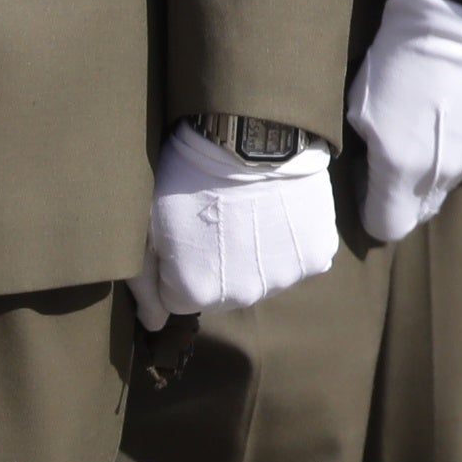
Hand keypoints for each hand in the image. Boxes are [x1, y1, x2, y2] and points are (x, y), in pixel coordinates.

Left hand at [134, 124, 339, 323]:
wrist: (252, 136)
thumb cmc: (189, 178)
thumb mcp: (148, 226)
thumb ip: (144, 282)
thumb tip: (154, 325)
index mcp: (195, 294)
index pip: (178, 297)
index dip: (177, 264)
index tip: (184, 233)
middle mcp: (243, 296)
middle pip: (223, 291)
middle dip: (217, 264)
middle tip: (219, 220)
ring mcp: (285, 277)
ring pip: (262, 276)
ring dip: (256, 256)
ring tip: (252, 214)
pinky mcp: (317, 253)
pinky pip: (299, 260)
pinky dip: (291, 243)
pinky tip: (281, 214)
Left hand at [349, 0, 461, 243]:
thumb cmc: (402, 52)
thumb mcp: (360, 104)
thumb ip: (370, 152)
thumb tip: (377, 172)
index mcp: (402, 167)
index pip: (387, 226)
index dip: (375, 210)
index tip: (374, 187)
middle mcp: (449, 171)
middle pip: (427, 205)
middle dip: (412, 188)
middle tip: (408, 145)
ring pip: (460, 173)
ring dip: (449, 155)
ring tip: (446, 109)